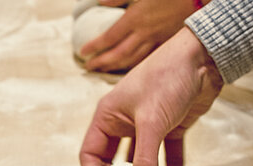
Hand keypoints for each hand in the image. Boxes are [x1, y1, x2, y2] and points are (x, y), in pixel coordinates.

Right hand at [79, 27, 222, 165]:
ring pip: (139, 161)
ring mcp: (146, 127)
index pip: (90, 155)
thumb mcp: (150, 122)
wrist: (203, 57)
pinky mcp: (169, 128)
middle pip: (112, 161)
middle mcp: (122, 123)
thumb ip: (144, 161)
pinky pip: (166, 155)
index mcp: (107, 118)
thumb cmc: (166, 79)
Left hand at [80, 0, 196, 71]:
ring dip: (118, 67)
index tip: (82, 54)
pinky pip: (149, 58)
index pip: (109, 38)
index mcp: (136, 18)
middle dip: (103, 63)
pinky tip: (132, 69)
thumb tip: (100, 2)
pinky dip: (138, 66)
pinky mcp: (170, 42)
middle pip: (119, 54)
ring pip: (134, 60)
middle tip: (90, 68)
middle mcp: (145, 33)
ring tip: (106, 71)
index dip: (94, 47)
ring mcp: (159, 40)